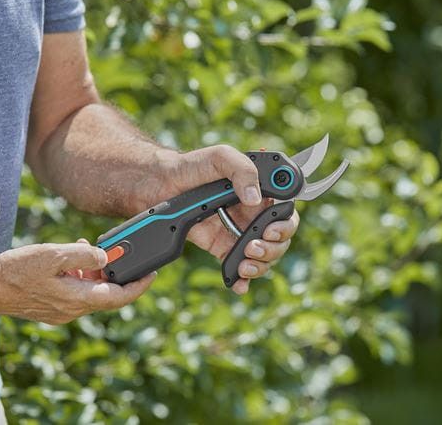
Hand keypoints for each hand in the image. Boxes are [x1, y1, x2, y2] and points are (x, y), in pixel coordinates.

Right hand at [0, 242, 154, 323]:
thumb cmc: (16, 271)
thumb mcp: (53, 255)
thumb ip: (83, 256)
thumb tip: (104, 256)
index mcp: (77, 300)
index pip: (119, 297)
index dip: (139, 286)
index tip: (152, 274)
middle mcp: (72, 310)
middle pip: (106, 293)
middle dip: (114, 272)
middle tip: (118, 253)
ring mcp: (61, 311)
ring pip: (90, 291)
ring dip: (95, 271)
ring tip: (87, 249)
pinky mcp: (51, 307)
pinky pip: (75, 292)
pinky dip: (80, 275)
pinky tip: (71, 258)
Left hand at [135, 145, 299, 294]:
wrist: (156, 186)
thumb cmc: (188, 166)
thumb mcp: (218, 157)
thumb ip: (242, 171)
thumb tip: (255, 198)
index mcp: (258, 189)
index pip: (285, 209)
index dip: (285, 223)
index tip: (271, 229)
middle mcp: (253, 211)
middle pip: (280, 237)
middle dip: (274, 247)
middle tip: (254, 246)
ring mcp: (238, 230)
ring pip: (263, 255)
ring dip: (261, 264)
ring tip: (244, 264)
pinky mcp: (222, 246)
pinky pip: (238, 265)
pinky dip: (242, 279)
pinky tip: (238, 283)